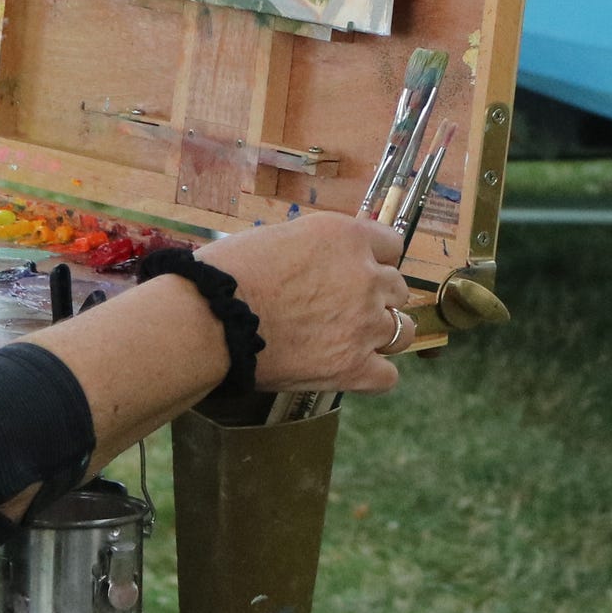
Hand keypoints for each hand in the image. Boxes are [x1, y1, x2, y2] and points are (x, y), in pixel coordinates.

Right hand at [198, 213, 414, 394]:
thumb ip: (317, 248)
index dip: (374, 260)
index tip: (356, 271)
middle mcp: (366, 277)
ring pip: (400, 330)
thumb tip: (320, 262)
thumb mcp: (281, 236)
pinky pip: (388, 376)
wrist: (211, 319)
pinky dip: (374, 375)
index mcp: (347, 237)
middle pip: (397, 288)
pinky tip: (353, 370)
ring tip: (348, 340)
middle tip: (342, 308)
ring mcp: (364, 324)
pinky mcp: (353, 367)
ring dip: (379, 334)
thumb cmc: (231, 273)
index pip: (391, 245)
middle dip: (375, 297)